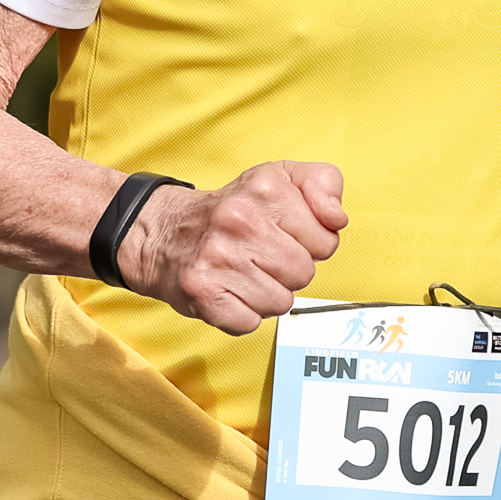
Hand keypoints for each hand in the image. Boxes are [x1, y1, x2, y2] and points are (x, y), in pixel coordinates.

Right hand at [127, 161, 345, 334]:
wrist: (163, 232)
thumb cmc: (231, 209)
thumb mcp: (280, 177)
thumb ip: (323, 184)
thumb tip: (337, 219)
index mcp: (266, 190)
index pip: (325, 241)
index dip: (311, 244)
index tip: (286, 236)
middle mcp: (240, 222)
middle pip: (304, 274)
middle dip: (290, 271)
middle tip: (263, 256)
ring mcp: (219, 260)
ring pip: (281, 302)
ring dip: (268, 294)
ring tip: (246, 273)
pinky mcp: (203, 294)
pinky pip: (250, 323)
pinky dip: (244, 314)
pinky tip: (230, 291)